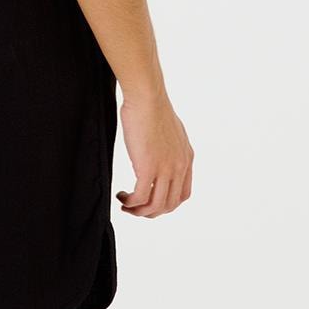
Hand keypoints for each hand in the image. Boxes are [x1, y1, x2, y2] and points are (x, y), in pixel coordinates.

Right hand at [116, 90, 193, 217]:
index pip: (183, 194)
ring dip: (139, 211)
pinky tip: (121, 195)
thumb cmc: (152, 106)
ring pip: (155, 205)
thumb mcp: (170, 129)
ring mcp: (165, 169)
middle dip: (151, 212)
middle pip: (169, 205)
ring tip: (125, 205)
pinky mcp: (148, 167)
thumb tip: (159, 151)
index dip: (167, 204)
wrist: (147, 97)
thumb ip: (169, 145)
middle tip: (135, 208)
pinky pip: (140, 197)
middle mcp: (179, 166)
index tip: (150, 201)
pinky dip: (130, 202)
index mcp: (186, 158)